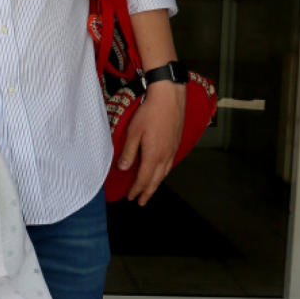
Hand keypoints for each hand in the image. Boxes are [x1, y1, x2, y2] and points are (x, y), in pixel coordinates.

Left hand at [117, 81, 186, 205]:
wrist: (169, 97)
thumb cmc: (149, 112)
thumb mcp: (133, 131)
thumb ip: (128, 152)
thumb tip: (123, 168)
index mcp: (153, 155)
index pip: (144, 179)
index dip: (136, 190)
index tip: (130, 197)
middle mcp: (165, 156)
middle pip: (156, 180)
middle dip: (147, 192)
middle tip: (141, 202)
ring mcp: (173, 150)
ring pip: (164, 173)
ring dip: (156, 184)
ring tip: (149, 190)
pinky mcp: (176, 143)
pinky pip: (170, 164)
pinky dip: (163, 173)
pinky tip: (160, 171)